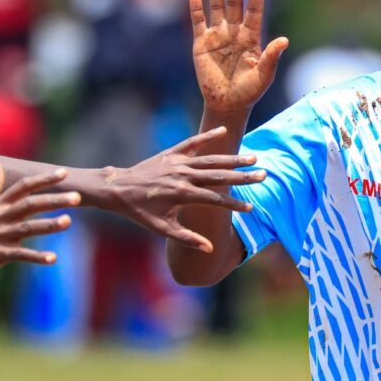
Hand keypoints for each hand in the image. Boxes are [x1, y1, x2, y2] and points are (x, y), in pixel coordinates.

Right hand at [0, 164, 78, 283]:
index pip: (24, 187)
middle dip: (54, 199)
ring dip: (49, 225)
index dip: (44, 179)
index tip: (64, 173)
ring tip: (69, 222)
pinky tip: (53, 258)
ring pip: (28, 228)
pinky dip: (37, 257)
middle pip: (31, 204)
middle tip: (77, 197)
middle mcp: (0, 217)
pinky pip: (21, 256)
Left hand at [101, 126, 266, 251]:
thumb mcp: (162, 228)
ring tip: (252, 158)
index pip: (215, 200)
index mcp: (182, 195)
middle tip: (263, 174)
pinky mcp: (171, 153)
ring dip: (232, 158)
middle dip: (242, 176)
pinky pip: (192, 143)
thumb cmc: (140, 212)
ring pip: (210, 160)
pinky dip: (208, 137)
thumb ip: (186, 239)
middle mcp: (183, 176)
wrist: (118, 188)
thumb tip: (209, 249)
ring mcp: (177, 162)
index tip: (251, 208)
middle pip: (219, 176)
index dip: (234, 204)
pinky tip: (223, 131)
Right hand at [191, 0, 288, 118]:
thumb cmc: (250, 91)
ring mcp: (217, 36)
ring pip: (217, 6)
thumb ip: (272, 57)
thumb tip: (285, 40)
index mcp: (252, 37)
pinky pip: (198, 23)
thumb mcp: (264, 76)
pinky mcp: (201, 44)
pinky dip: (197, 10)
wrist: (228, 104)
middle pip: (235, 2)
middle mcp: (235, 31)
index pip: (254, 10)